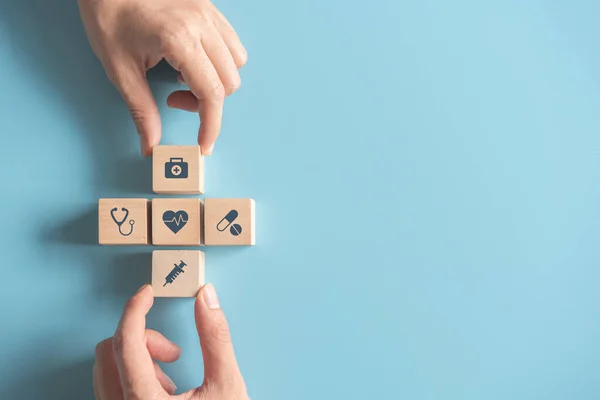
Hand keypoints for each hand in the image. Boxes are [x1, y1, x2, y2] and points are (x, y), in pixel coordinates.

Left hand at [78, 0, 246, 155]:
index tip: (203, 144)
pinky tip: (194, 59)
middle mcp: (202, 26)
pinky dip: (220, 60)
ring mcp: (209, 14)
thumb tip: (151, 144)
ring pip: (236, 62)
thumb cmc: (108, 15)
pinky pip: (231, 42)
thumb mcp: (119, 69)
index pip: (212, 95)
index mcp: (179, 40)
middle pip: (228, 82)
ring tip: (185, 76)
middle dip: (207, 103)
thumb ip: (141, 110)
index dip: (211, 126)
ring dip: (217, 80)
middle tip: (174, 98)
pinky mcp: (209, 7)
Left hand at [93, 284, 248, 398]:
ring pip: (107, 369)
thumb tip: (206, 298)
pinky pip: (112, 385)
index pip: (126, 341)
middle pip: (109, 351)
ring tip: (173, 378)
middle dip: (144, 340)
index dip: (136, 309)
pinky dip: (136, 375)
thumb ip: (216, 337)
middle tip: (175, 352)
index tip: (148, 292)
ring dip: (140, 359)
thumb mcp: (227, 385)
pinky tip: (166, 390)